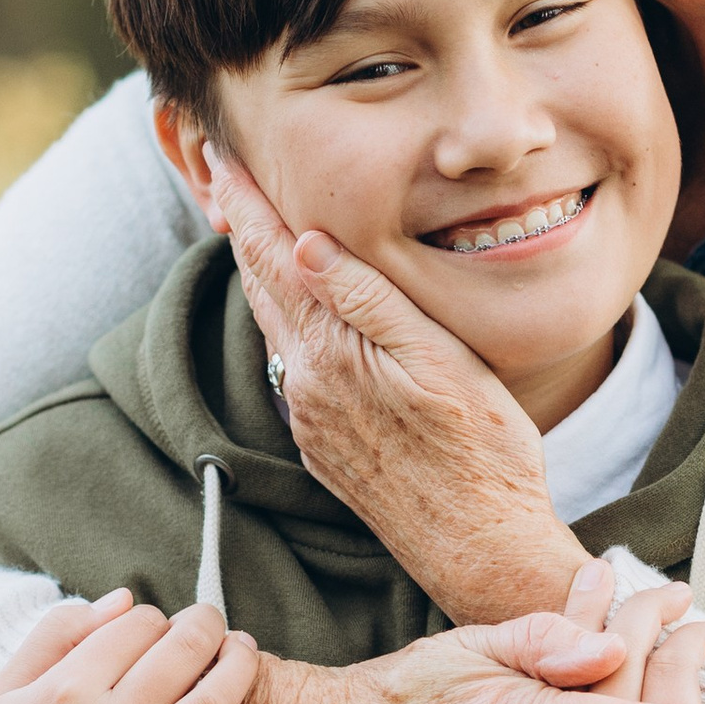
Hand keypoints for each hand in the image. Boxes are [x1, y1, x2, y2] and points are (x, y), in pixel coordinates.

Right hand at [0, 591, 280, 703]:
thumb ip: (56, 636)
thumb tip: (123, 600)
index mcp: (66, 690)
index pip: (139, 625)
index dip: (154, 617)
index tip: (153, 628)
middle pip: (182, 655)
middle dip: (207, 626)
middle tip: (213, 623)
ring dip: (238, 671)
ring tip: (243, 653)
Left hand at [206, 152, 587, 625]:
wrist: (481, 551)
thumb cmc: (484, 454)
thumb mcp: (440, 363)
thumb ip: (370, 302)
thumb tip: (303, 244)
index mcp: (330, 354)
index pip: (273, 258)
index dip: (247, 201)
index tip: (222, 153)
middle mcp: (306, 386)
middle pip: (260, 287)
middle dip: (240, 226)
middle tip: (221, 171)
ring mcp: (311, 420)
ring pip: (273, 327)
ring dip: (258, 274)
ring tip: (248, 226)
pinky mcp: (324, 447)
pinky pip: (291, 366)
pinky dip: (284, 322)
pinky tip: (294, 310)